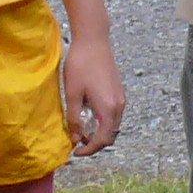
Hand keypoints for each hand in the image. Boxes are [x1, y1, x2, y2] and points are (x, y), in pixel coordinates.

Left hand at [62, 37, 125, 154]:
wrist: (93, 40)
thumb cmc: (81, 65)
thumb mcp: (72, 94)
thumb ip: (73, 119)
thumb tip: (75, 138)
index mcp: (108, 108)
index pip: (102, 140)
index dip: (89, 150)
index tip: (75, 151)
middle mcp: (119, 105)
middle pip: (110, 135)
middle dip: (94, 142)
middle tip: (77, 142)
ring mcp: (121, 98)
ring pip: (112, 125)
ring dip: (99, 131)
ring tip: (81, 128)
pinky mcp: (118, 91)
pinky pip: (113, 114)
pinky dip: (102, 121)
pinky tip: (88, 114)